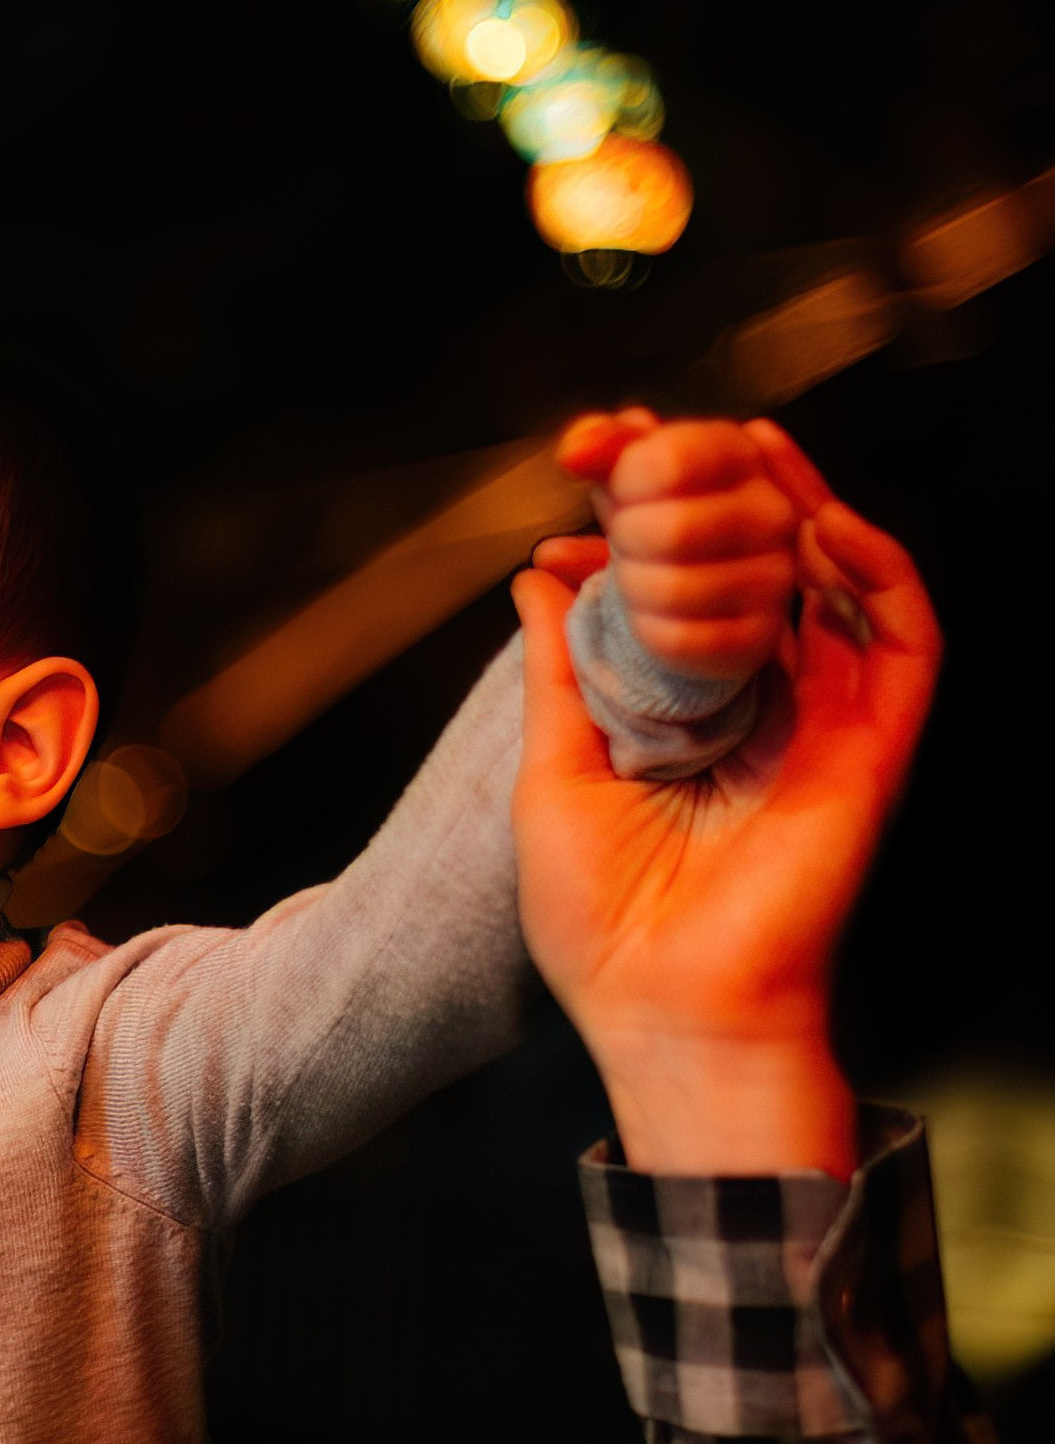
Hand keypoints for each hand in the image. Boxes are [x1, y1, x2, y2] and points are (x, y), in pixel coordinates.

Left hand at [513, 429, 938, 1177]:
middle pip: (768, 568)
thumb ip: (558, 671)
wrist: (664, 1014)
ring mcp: (823, 724)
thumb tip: (538, 576)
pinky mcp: (875, 749)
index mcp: (686, 711)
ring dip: (807, 506)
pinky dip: (878, 575)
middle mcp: (760, 706)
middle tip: (680, 429)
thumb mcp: (553, 772)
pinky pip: (906, 644)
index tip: (605, 459)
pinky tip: (824, 526)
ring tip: (755, 448)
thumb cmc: (601, 923)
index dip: (661, 517)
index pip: (689, 585)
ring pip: (844, 585)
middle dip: (731, 490)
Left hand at [557, 409, 802, 681]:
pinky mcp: (758, 636)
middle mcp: (772, 513)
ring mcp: (774, 578)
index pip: (672, 458)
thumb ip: (606, 448)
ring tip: (641, 577)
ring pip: (671, 589)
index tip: (623, 489)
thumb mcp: (626, 473)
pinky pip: (678, 638)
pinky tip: (653, 617)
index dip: (626, 479)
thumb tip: (576, 452)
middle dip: (626, 540)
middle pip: (671, 529)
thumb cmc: (649, 519)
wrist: (673, 600)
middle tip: (630, 542)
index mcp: (739, 455)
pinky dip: (646, 630)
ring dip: (633, 587)